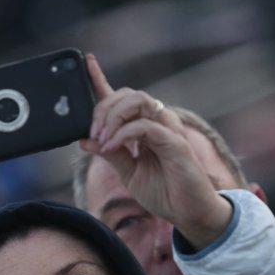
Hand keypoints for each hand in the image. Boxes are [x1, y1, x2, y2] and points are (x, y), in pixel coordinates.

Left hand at [80, 54, 231, 248]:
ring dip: (114, 116)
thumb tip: (84, 139)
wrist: (189, 213)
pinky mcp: (175, 142)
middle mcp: (157, 122)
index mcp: (144, 127)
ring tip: (103, 138)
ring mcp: (168, 129)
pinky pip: (145, 126)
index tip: (87, 62)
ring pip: (138, 101)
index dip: (103, 79)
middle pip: (127, 94)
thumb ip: (110, 154)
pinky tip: (112, 147)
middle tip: (93, 133)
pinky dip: (124, 134)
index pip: (121, 98)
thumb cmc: (164, 192)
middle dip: (103, 108)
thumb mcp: (128, 172)